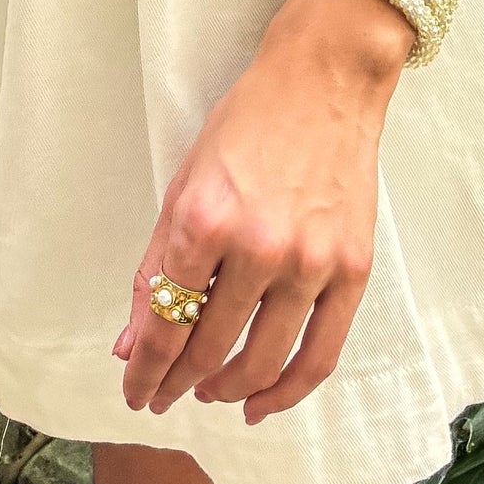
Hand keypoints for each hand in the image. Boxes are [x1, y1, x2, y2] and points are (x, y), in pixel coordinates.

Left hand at [112, 0, 406, 426]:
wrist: (325, 81)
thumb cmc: (247, 124)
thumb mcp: (185, 185)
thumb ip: (157, 267)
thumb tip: (132, 344)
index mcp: (203, 220)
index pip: (164, 324)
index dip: (145, 371)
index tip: (136, 392)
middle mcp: (257, 246)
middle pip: (209, 348)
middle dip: (179, 382)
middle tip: (167, 394)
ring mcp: (310, 261)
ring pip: (261, 361)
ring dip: (226, 390)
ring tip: (210, 393)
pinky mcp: (351, 269)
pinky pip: (319, 356)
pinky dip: (287, 391)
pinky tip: (261, 402)